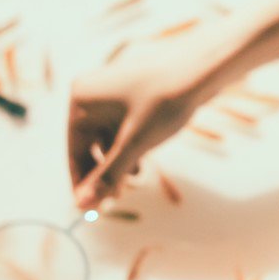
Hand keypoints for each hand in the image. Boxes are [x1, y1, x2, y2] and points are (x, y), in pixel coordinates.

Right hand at [66, 27, 229, 207]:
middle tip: (112, 200)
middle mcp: (91, 91)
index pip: (74, 150)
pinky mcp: (132, 93)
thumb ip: (107, 175)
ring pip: (107, 137)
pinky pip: (121, 126)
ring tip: (132, 180)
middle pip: (89, 144)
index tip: (87, 209)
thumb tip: (81, 206)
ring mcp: (111, 90)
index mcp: (81, 98)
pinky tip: (140, 162)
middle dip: (102, 172)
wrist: (204, 70)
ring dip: (117, 161)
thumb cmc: (166, 103)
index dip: (82, 181)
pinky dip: (128, 145)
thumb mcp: (135, 144)